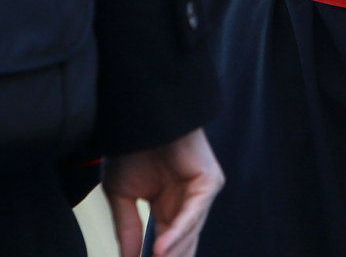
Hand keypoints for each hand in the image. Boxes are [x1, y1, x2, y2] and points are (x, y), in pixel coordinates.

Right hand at [102, 127, 223, 256]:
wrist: (141, 116)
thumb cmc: (131, 148)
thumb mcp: (122, 195)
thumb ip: (127, 229)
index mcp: (169, 209)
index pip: (166, 246)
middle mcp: (188, 204)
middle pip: (182, 247)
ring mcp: (200, 194)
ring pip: (187, 235)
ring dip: (168, 255)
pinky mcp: (208, 182)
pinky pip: (193, 214)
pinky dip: (176, 233)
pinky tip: (160, 249)